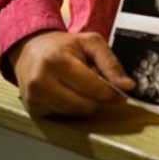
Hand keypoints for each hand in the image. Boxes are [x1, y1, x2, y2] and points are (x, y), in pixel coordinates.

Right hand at [8, 31, 134, 117]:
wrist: (30, 50)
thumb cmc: (64, 45)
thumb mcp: (91, 43)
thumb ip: (111, 63)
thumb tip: (128, 86)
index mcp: (57, 61)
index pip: (93, 88)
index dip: (111, 92)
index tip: (121, 92)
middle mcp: (41, 81)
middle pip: (85, 105)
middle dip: (98, 97)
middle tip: (96, 83)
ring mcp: (34, 97)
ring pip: (76, 113)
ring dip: (85, 102)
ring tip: (79, 85)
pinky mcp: (33, 109)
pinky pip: (64, 116)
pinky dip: (72, 106)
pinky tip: (67, 92)